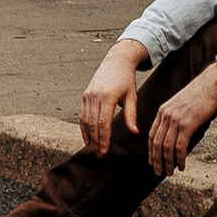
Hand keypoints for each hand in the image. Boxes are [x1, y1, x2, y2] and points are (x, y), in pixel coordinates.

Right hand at [80, 39, 148, 157]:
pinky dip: (83, 127)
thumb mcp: (132, 97)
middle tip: (100, 154)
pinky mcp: (85, 95)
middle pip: (93, 123)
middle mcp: (96, 96)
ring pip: (85, 120)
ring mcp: (88, 95)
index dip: (103, 138)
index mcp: (109, 96)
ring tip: (94, 147)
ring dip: (88, 135)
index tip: (104, 151)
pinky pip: (82, 114)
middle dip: (96, 140)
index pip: (104, 122)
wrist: (116, 62)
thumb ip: (131, 115)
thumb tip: (134, 132)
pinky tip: (87, 137)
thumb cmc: (126, 80)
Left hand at [147, 63, 216, 175]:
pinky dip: (180, 159)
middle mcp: (166, 116)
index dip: (151, 151)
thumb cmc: (199, 94)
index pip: (152, 135)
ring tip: (170, 172)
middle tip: (158, 172)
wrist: (211, 84)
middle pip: (157, 143)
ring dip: (168, 163)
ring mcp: (176, 120)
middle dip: (156, 160)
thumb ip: (173, 116)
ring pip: (167, 147)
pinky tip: (182, 165)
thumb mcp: (180, 104)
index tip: (152, 161)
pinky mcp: (187, 124)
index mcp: (163, 111)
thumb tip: (173, 134)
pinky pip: (180, 146)